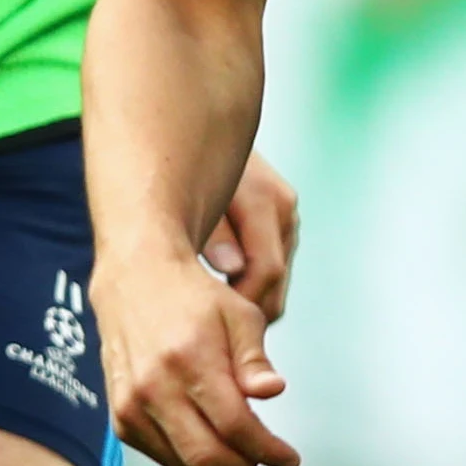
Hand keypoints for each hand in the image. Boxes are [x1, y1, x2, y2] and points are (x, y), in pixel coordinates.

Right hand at [93, 248, 299, 465]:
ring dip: (219, 463)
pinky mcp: (120, 415)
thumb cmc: (193, 297)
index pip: (235, 426)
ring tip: (237, 442)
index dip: (268, 450)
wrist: (136, 280)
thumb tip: (273, 391)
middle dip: (245, 463)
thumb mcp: (239, 315)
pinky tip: (204, 433)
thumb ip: (255, 360)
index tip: (289, 458)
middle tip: (263, 453)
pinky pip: (161, 456)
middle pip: (208, 456)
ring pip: (184, 464)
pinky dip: (188, 455)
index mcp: (191, 358)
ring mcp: (132, 404)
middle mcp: (156, 385)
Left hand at [198, 151, 299, 321]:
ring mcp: (286, 219)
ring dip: (244, 302)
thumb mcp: (189, 195)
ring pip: (275, 286)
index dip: (238, 304)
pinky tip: (215, 292)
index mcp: (266, 199)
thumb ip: (212, 232)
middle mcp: (284, 209)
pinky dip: (246, 288)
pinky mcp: (279, 227)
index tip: (207, 326)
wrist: (190, 135)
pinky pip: (270, 273)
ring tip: (205, 313)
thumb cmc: (180, 165)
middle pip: (274, 285)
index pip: (265, 271)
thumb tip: (231, 267)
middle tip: (203, 331)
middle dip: (242, 313)